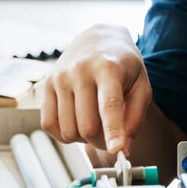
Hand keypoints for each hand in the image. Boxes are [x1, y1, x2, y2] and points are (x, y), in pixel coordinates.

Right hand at [40, 24, 150, 154]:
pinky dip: (63, 134)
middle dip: (101, 141)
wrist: (97, 38)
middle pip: (87, 126)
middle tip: (110, 135)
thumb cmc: (123, 64)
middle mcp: (80, 71)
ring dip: (83, 138)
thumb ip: (136, 118)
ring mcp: (59, 78)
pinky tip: (76, 123)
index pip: (109, 104)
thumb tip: (123, 148)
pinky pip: (49, 124)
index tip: (116, 149)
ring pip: (67, 130)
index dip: (113, 130)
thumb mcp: (141, 85)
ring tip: (94, 123)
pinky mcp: (45, 85)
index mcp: (108, 68)